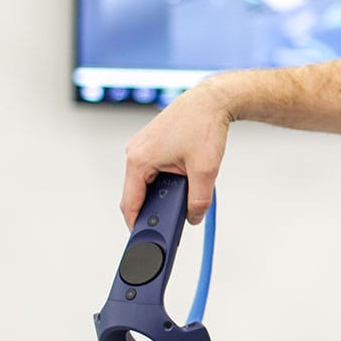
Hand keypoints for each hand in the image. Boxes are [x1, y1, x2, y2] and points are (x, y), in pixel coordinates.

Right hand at [121, 81, 232, 227]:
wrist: (211, 100)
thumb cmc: (204, 126)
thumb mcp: (205, 170)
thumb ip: (198, 200)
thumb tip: (193, 217)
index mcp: (139, 160)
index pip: (129, 203)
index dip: (136, 225)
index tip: (143, 240)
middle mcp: (134, 153)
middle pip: (137, 194)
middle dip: (155, 209)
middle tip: (173, 219)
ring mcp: (141, 147)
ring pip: (146, 183)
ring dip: (163, 193)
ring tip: (185, 193)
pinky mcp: (151, 144)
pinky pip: (152, 171)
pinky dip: (165, 181)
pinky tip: (183, 180)